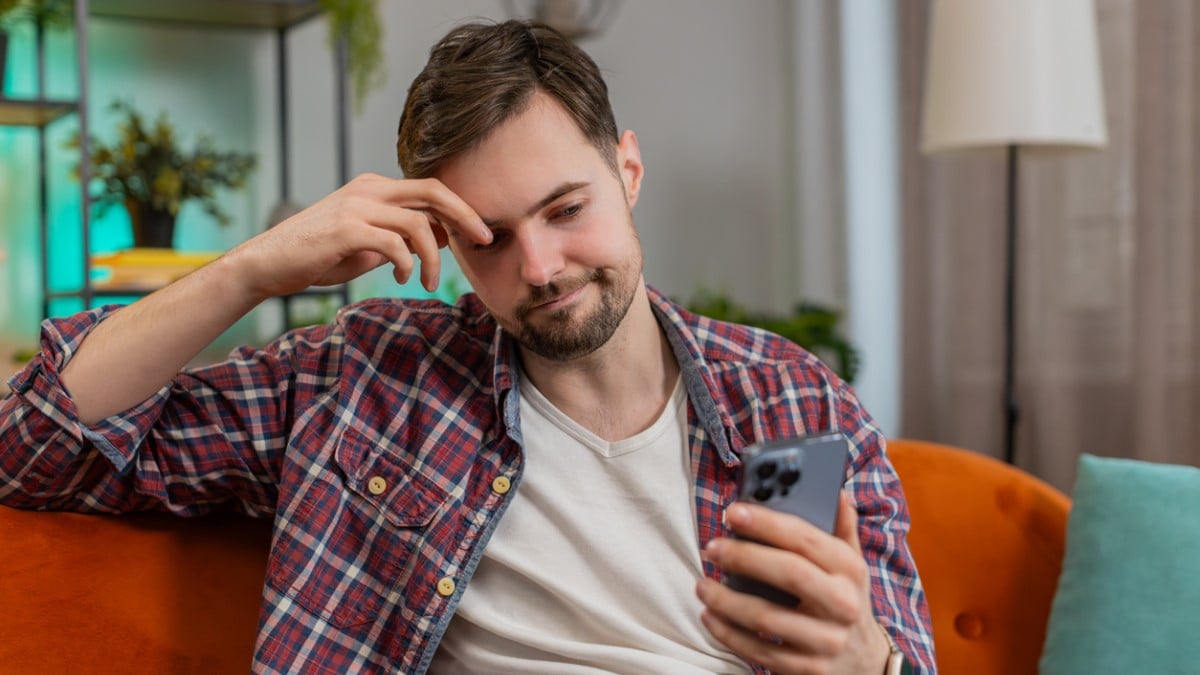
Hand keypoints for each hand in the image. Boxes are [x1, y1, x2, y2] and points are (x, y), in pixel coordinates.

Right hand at [226, 173, 491, 299]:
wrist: (267, 264)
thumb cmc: (318, 256)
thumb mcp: (367, 245)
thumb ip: (400, 237)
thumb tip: (441, 237)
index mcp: (374, 188)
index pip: (430, 188)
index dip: (461, 208)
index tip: (480, 233)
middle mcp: (368, 189)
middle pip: (434, 191)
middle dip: (466, 216)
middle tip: (484, 241)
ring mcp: (356, 206)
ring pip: (418, 222)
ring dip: (432, 257)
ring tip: (428, 282)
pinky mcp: (346, 228)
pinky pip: (394, 243)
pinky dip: (407, 263)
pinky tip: (402, 278)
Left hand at [696, 492, 890, 674]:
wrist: (864, 662)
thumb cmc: (846, 600)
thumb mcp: (853, 564)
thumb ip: (842, 527)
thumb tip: (836, 490)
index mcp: (849, 570)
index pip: (806, 539)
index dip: (767, 523)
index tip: (733, 512)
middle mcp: (842, 604)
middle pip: (788, 574)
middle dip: (744, 557)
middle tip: (712, 548)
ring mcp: (825, 640)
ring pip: (767, 617)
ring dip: (726, 600)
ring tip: (702, 586)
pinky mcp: (807, 669)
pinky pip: (759, 651)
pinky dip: (728, 634)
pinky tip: (710, 616)